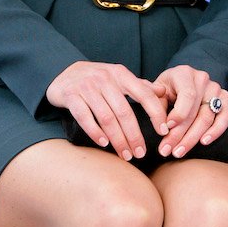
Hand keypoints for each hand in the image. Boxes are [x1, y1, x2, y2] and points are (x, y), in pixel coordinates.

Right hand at [46, 61, 168, 160]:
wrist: (64, 71)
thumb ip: (140, 85)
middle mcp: (105, 79)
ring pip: (106, 118)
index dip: (156, 113)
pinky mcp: (71, 96)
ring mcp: (87, 87)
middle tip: (140, 153)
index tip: (163, 131)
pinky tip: (104, 144)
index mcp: (121, 74)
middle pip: (124, 112)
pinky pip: (84, 117)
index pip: (144, 94)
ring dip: (117, 139)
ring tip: (125, 154)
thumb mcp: (119, 77)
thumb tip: (163, 92)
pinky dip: (95, 132)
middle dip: (134, 135)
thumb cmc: (98, 78)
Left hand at [153, 65, 227, 158]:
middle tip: (167, 150)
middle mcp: (202, 79)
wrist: (180, 82)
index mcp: (184, 73)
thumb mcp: (156, 91)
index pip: (188, 95)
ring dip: (193, 137)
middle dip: (180, 133)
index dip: (179, 114)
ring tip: (179, 151)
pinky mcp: (224, 98)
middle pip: (196, 110)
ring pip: (208, 117)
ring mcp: (215, 88)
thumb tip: (157, 118)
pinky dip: (216, 131)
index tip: (165, 129)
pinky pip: (225, 116)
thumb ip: (153, 101)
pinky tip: (204, 142)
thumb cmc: (166, 89)